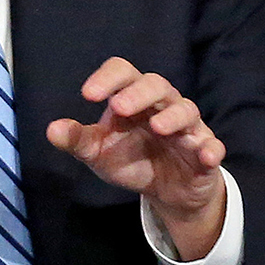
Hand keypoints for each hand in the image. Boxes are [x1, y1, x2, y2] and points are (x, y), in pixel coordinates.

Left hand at [45, 57, 226, 260]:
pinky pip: (213, 146)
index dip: (107, 78)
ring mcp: (187, 128)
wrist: (166, 191)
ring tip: (157, 127)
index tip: (88, 94)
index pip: (123, 73)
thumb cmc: (131, 159)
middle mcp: (162, 106)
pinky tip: (205, 155)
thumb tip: (52, 130)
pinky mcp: (205, 152)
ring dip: (172, 116)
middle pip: (156, 85)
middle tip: (118, 107)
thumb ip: (77, 140)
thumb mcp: (99, 153)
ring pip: (185, 110)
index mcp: (132, 98)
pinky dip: (211, 149)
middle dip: (138, 94)